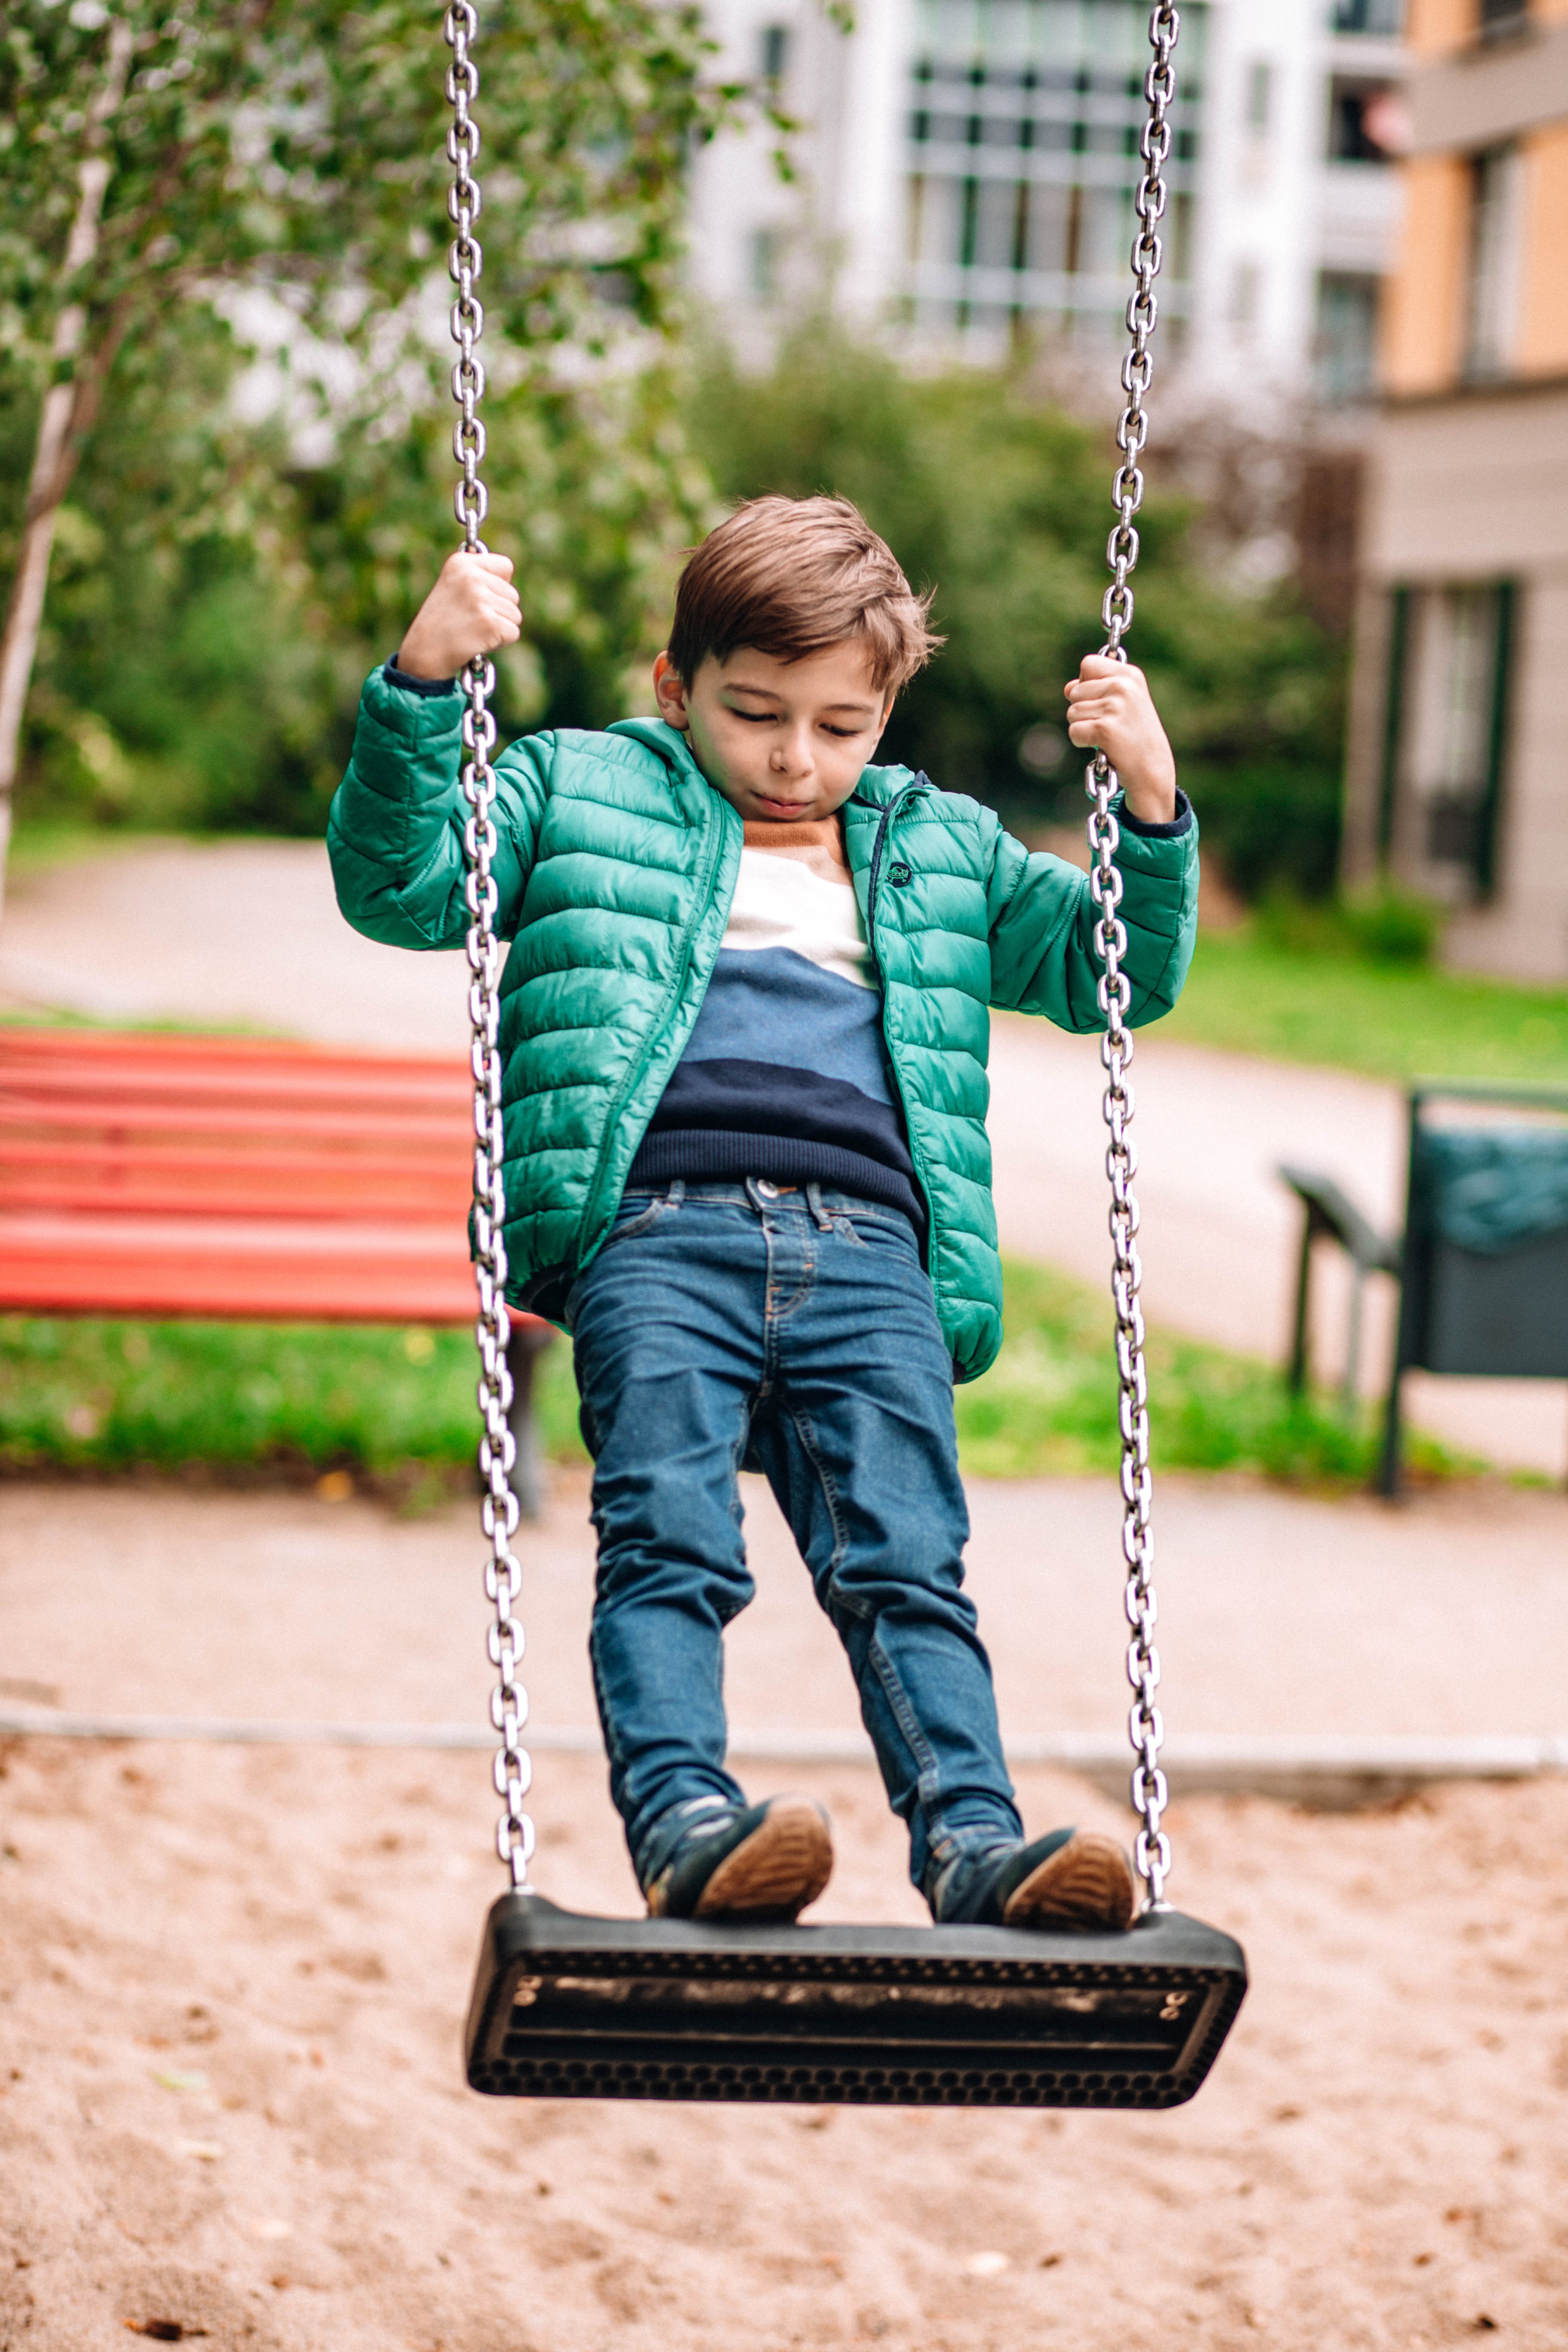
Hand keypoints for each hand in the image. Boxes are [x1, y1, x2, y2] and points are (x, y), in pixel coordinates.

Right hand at [397, 550, 520, 678]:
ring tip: (473, 630)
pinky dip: (500, 642)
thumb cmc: (441, 622)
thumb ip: (480, 577)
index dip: (498, 586)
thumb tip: (507, 577)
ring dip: (499, 627)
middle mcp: (471, 577)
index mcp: (461, 563)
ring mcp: (481, 600)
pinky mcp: (490, 624)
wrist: (425, 653)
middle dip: (498, 611)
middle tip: (471, 620)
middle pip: (513, 594)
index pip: (505, 566)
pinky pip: (513, 633)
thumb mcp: (453, 587)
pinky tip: (478, 641)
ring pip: (515, 615)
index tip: (477, 598)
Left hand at [1064, 654, 1176, 825]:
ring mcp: (1115, 707)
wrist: (1151, 768)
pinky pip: (1074, 731)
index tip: (1103, 700)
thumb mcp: (1122, 702)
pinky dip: (1082, 742)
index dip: (1086, 683)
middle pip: (1075, 690)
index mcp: (1130, 675)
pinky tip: (1104, 746)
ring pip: (1072, 712)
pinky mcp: (1105, 729)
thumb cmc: (1133, 735)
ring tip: (1108, 735)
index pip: (1088, 663)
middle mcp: (1123, 686)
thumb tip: (1068, 688)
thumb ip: (1095, 688)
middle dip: (1084, 710)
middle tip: (1109, 724)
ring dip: (1084, 727)